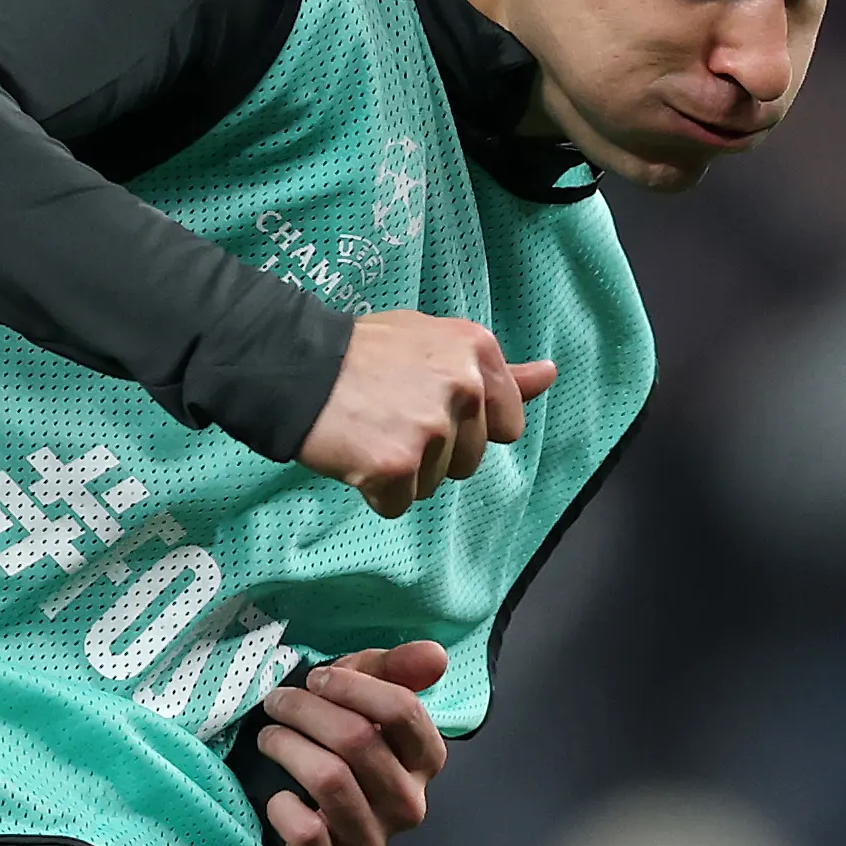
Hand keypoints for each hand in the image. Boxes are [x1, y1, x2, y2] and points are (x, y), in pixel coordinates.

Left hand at [248, 643, 449, 845]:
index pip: (405, 711)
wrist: (303, 827)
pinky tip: (277, 797)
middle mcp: (408, 805)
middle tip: (278, 702)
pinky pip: (306, 831)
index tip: (318, 679)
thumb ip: (393, 671)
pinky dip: (283, 807)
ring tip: (269, 737)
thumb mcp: (360, 702)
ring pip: (329, 778)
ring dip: (287, 747)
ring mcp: (373, 841)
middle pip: (359, 740)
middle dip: (307, 711)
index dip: (353, 686)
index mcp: (425, 762)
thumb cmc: (334, 751)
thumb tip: (434, 654)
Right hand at [297, 314, 556, 518]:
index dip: (468, 427)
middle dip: (433, 451)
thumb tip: (550, 375)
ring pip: (434, 484)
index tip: (429, 406)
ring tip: (371, 430)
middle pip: (469, 460)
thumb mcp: (435, 342)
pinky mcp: (398, 465)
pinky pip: (399, 504)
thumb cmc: (364, 354)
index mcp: (477, 351)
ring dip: (403, 471)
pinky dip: (376, 491)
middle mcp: (463, 386)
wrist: (296, 366)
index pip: (507, 424)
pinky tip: (356, 454)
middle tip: (389, 415)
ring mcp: (432, 428)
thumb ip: (497, 370)